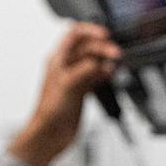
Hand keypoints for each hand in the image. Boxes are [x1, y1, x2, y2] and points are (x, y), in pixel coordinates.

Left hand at [11, 22, 121, 165]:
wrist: (50, 134)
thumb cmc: (49, 111)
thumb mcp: (68, 85)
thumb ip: (86, 70)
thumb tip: (102, 63)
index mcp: (58, 58)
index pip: (74, 34)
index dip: (90, 30)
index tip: (105, 35)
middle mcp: (66, 66)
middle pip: (88, 47)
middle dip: (103, 48)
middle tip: (116, 54)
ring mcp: (75, 78)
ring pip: (94, 61)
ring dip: (106, 61)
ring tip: (115, 65)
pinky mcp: (82, 90)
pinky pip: (96, 76)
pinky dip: (105, 74)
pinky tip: (111, 75)